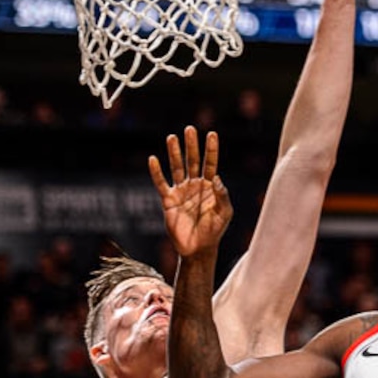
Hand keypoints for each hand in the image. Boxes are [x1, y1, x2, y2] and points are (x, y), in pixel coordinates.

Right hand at [148, 125, 232, 257]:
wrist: (198, 248)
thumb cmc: (214, 230)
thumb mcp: (225, 212)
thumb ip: (222, 195)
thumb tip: (216, 177)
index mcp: (210, 186)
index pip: (211, 163)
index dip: (211, 149)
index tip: (212, 134)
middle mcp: (195, 185)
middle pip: (192, 161)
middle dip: (191, 145)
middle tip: (190, 129)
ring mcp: (181, 192)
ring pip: (177, 168)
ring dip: (174, 153)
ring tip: (172, 137)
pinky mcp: (169, 200)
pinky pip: (161, 183)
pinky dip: (156, 172)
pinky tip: (153, 159)